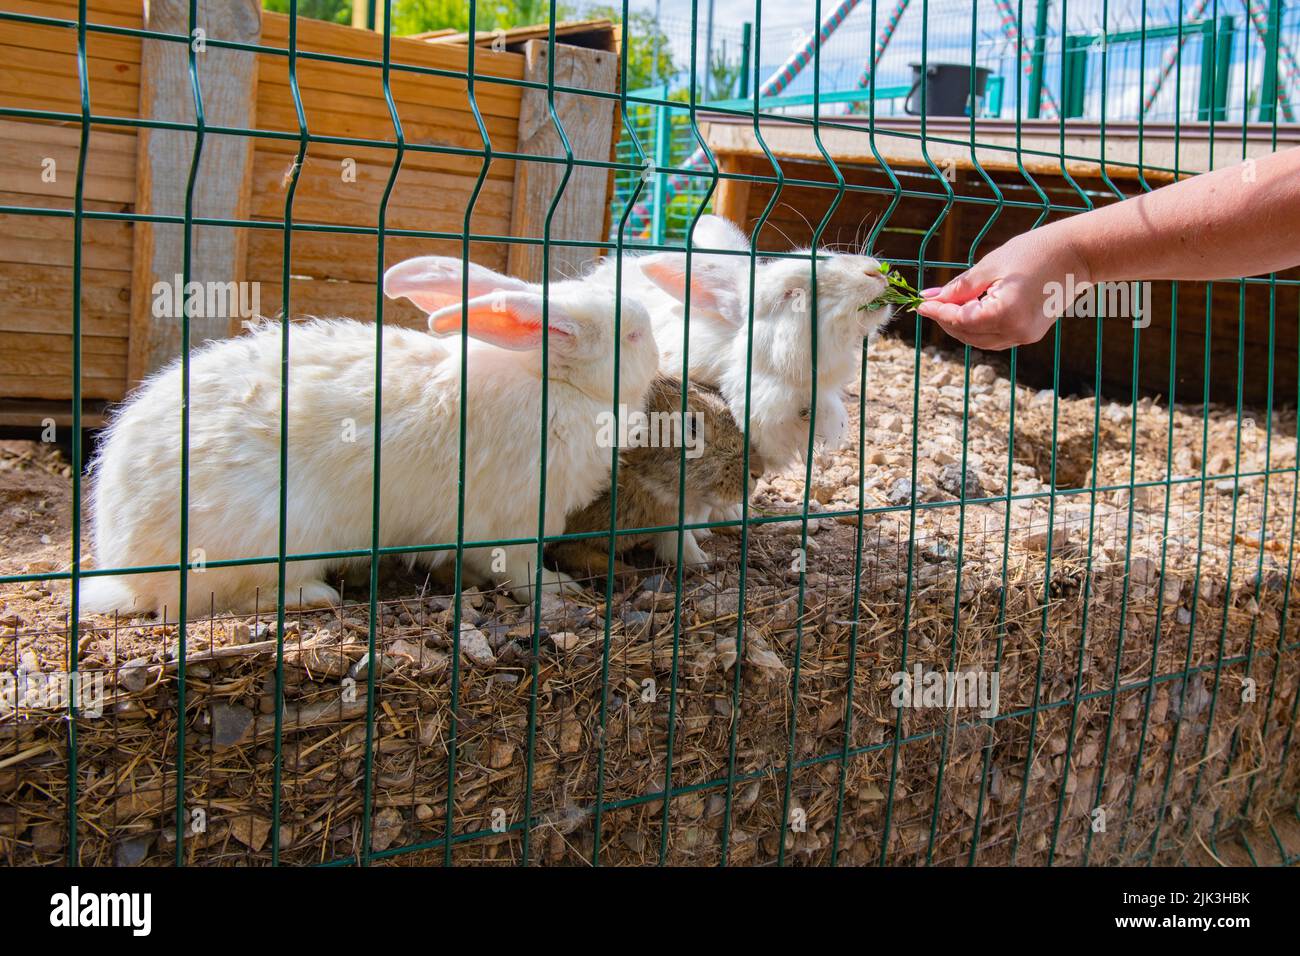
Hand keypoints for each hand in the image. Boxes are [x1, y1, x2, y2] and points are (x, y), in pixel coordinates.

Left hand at [916, 229, 1090, 349]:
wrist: (1079, 254)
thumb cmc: (1036, 251)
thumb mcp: (991, 265)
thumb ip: (960, 287)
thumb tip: (930, 297)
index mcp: (1005, 314)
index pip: (959, 321)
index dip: (937, 312)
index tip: (921, 304)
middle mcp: (1016, 332)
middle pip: (967, 335)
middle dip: (946, 320)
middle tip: (932, 303)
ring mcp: (1024, 337)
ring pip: (979, 340)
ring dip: (960, 325)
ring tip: (949, 305)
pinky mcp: (1030, 334)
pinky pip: (995, 337)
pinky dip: (978, 327)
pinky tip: (970, 310)